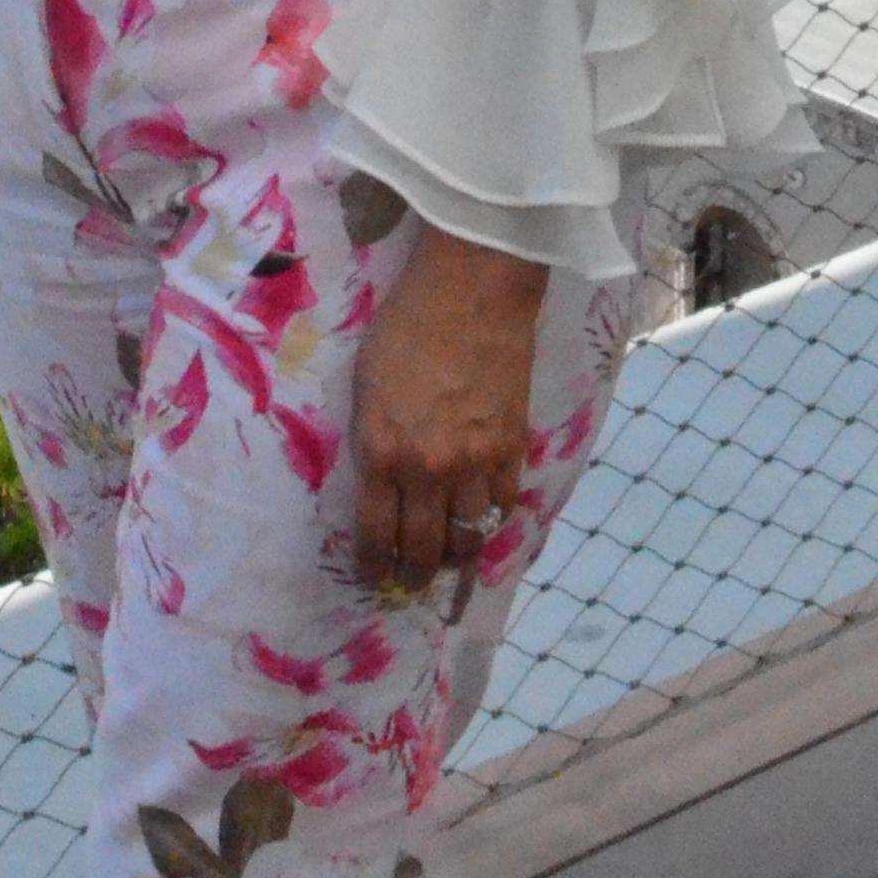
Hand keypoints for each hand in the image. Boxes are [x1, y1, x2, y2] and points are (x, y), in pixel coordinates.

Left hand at [350, 227, 549, 594]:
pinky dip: (492, 519)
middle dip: (413, 575)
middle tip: (410, 584)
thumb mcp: (365, 383)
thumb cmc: (404, 325)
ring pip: (468, 538)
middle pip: (422, 548)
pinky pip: (503, 505)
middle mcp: (426, 469)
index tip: (373, 577)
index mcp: (381, 450)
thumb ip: (374, 438)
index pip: (374, 532)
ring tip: (448, 563)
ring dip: (456, 557)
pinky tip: (482, 519)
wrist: (470, 292)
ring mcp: (474, 462)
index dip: (372, 565)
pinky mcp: (512, 448)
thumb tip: (381, 479)